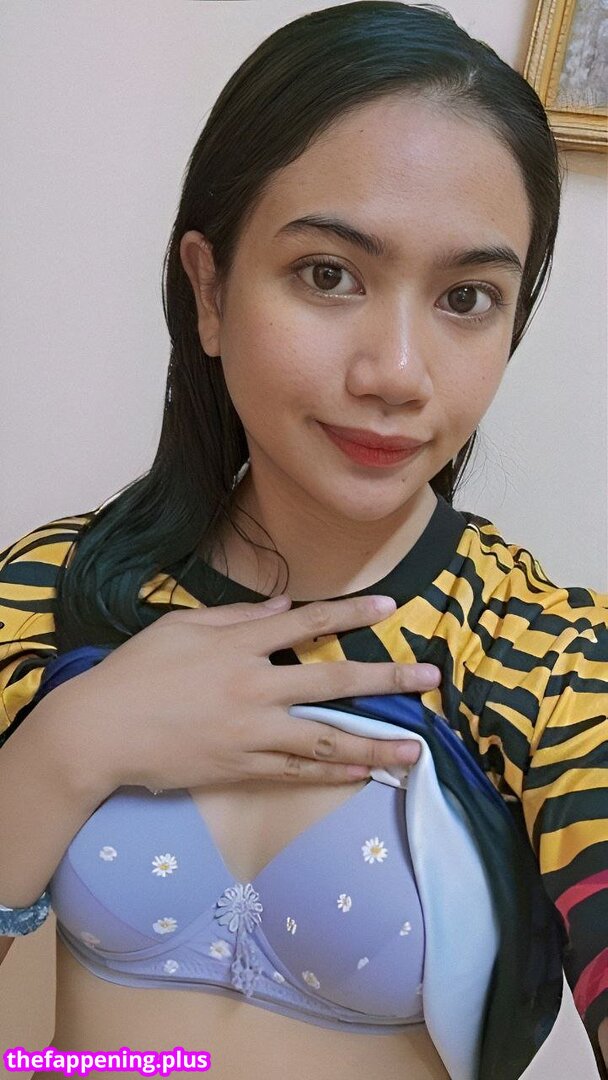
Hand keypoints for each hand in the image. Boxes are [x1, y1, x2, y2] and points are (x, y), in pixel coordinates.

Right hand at [67, 594, 440, 792]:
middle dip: (386, 678)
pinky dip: (331, 771)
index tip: (391, 608)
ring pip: (325, 737)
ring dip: (375, 744)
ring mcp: (250, 732)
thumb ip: (237, 617)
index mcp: (238, 645)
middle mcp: (253, 687)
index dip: (351, 614)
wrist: (98, 731)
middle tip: (429, 678)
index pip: (307, 624)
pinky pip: (296, 772)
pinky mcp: (239, 768)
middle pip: (333, 680)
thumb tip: (284, 607)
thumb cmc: (134, 672)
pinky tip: (362, 772)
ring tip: (415, 751)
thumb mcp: (180, 627)